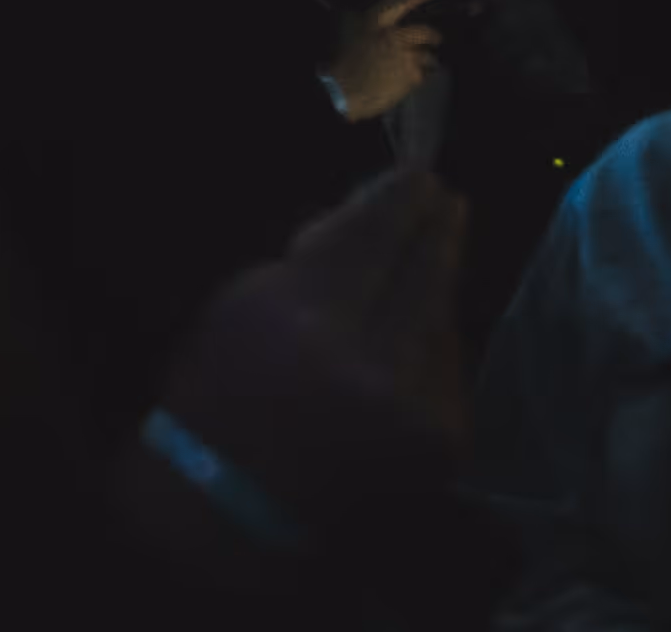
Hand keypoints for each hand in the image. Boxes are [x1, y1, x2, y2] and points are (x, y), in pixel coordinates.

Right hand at [145, 167, 468, 557]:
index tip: (422, 172)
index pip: (374, 239)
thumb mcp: (244, 301)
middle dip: (439, 232)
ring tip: (443, 244)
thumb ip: (312, 258)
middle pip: (424, 275)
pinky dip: (439, 340)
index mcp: (310, 317)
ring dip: (442, 282)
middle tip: (450, 197)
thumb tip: (370, 217)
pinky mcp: (444, 442)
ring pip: (444, 321)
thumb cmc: (220, 385)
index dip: (400, 202)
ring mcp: (419, 407)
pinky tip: (427, 320)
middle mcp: (376, 360)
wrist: (234, 497)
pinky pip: (449, 369)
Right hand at [323, 0, 444, 122]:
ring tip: (408, 68)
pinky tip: (404, 81)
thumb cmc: (347, 61)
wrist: (345, 92)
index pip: (405, 0)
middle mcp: (394, 35)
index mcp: (376, 21)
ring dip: (422, 61)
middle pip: (426, 31)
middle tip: (434, 40)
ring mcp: (406, 56)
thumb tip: (392, 16)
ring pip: (427, 55)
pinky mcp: (413, 75)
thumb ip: (374, 23)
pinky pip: (424, 73)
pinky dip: (419, 76)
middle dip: (432, 37)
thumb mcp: (354, 32)